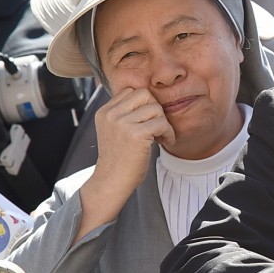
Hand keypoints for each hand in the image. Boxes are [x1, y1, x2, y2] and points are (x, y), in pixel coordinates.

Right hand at [76, 88, 174, 241]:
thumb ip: (124, 114)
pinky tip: (164, 142)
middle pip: (144, 94)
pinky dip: (168, 133)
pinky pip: (161, 123)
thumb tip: (150, 98)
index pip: (130, 91)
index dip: (144, 103)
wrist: (112, 181)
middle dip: (155, 109)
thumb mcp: (114, 130)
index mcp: (104, 112)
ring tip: (160, 136)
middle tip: (157, 126)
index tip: (147, 120)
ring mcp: (122, 123)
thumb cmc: (119, 158)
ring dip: (163, 122)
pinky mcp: (136, 134)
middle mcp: (111, 114)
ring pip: (155, 108)